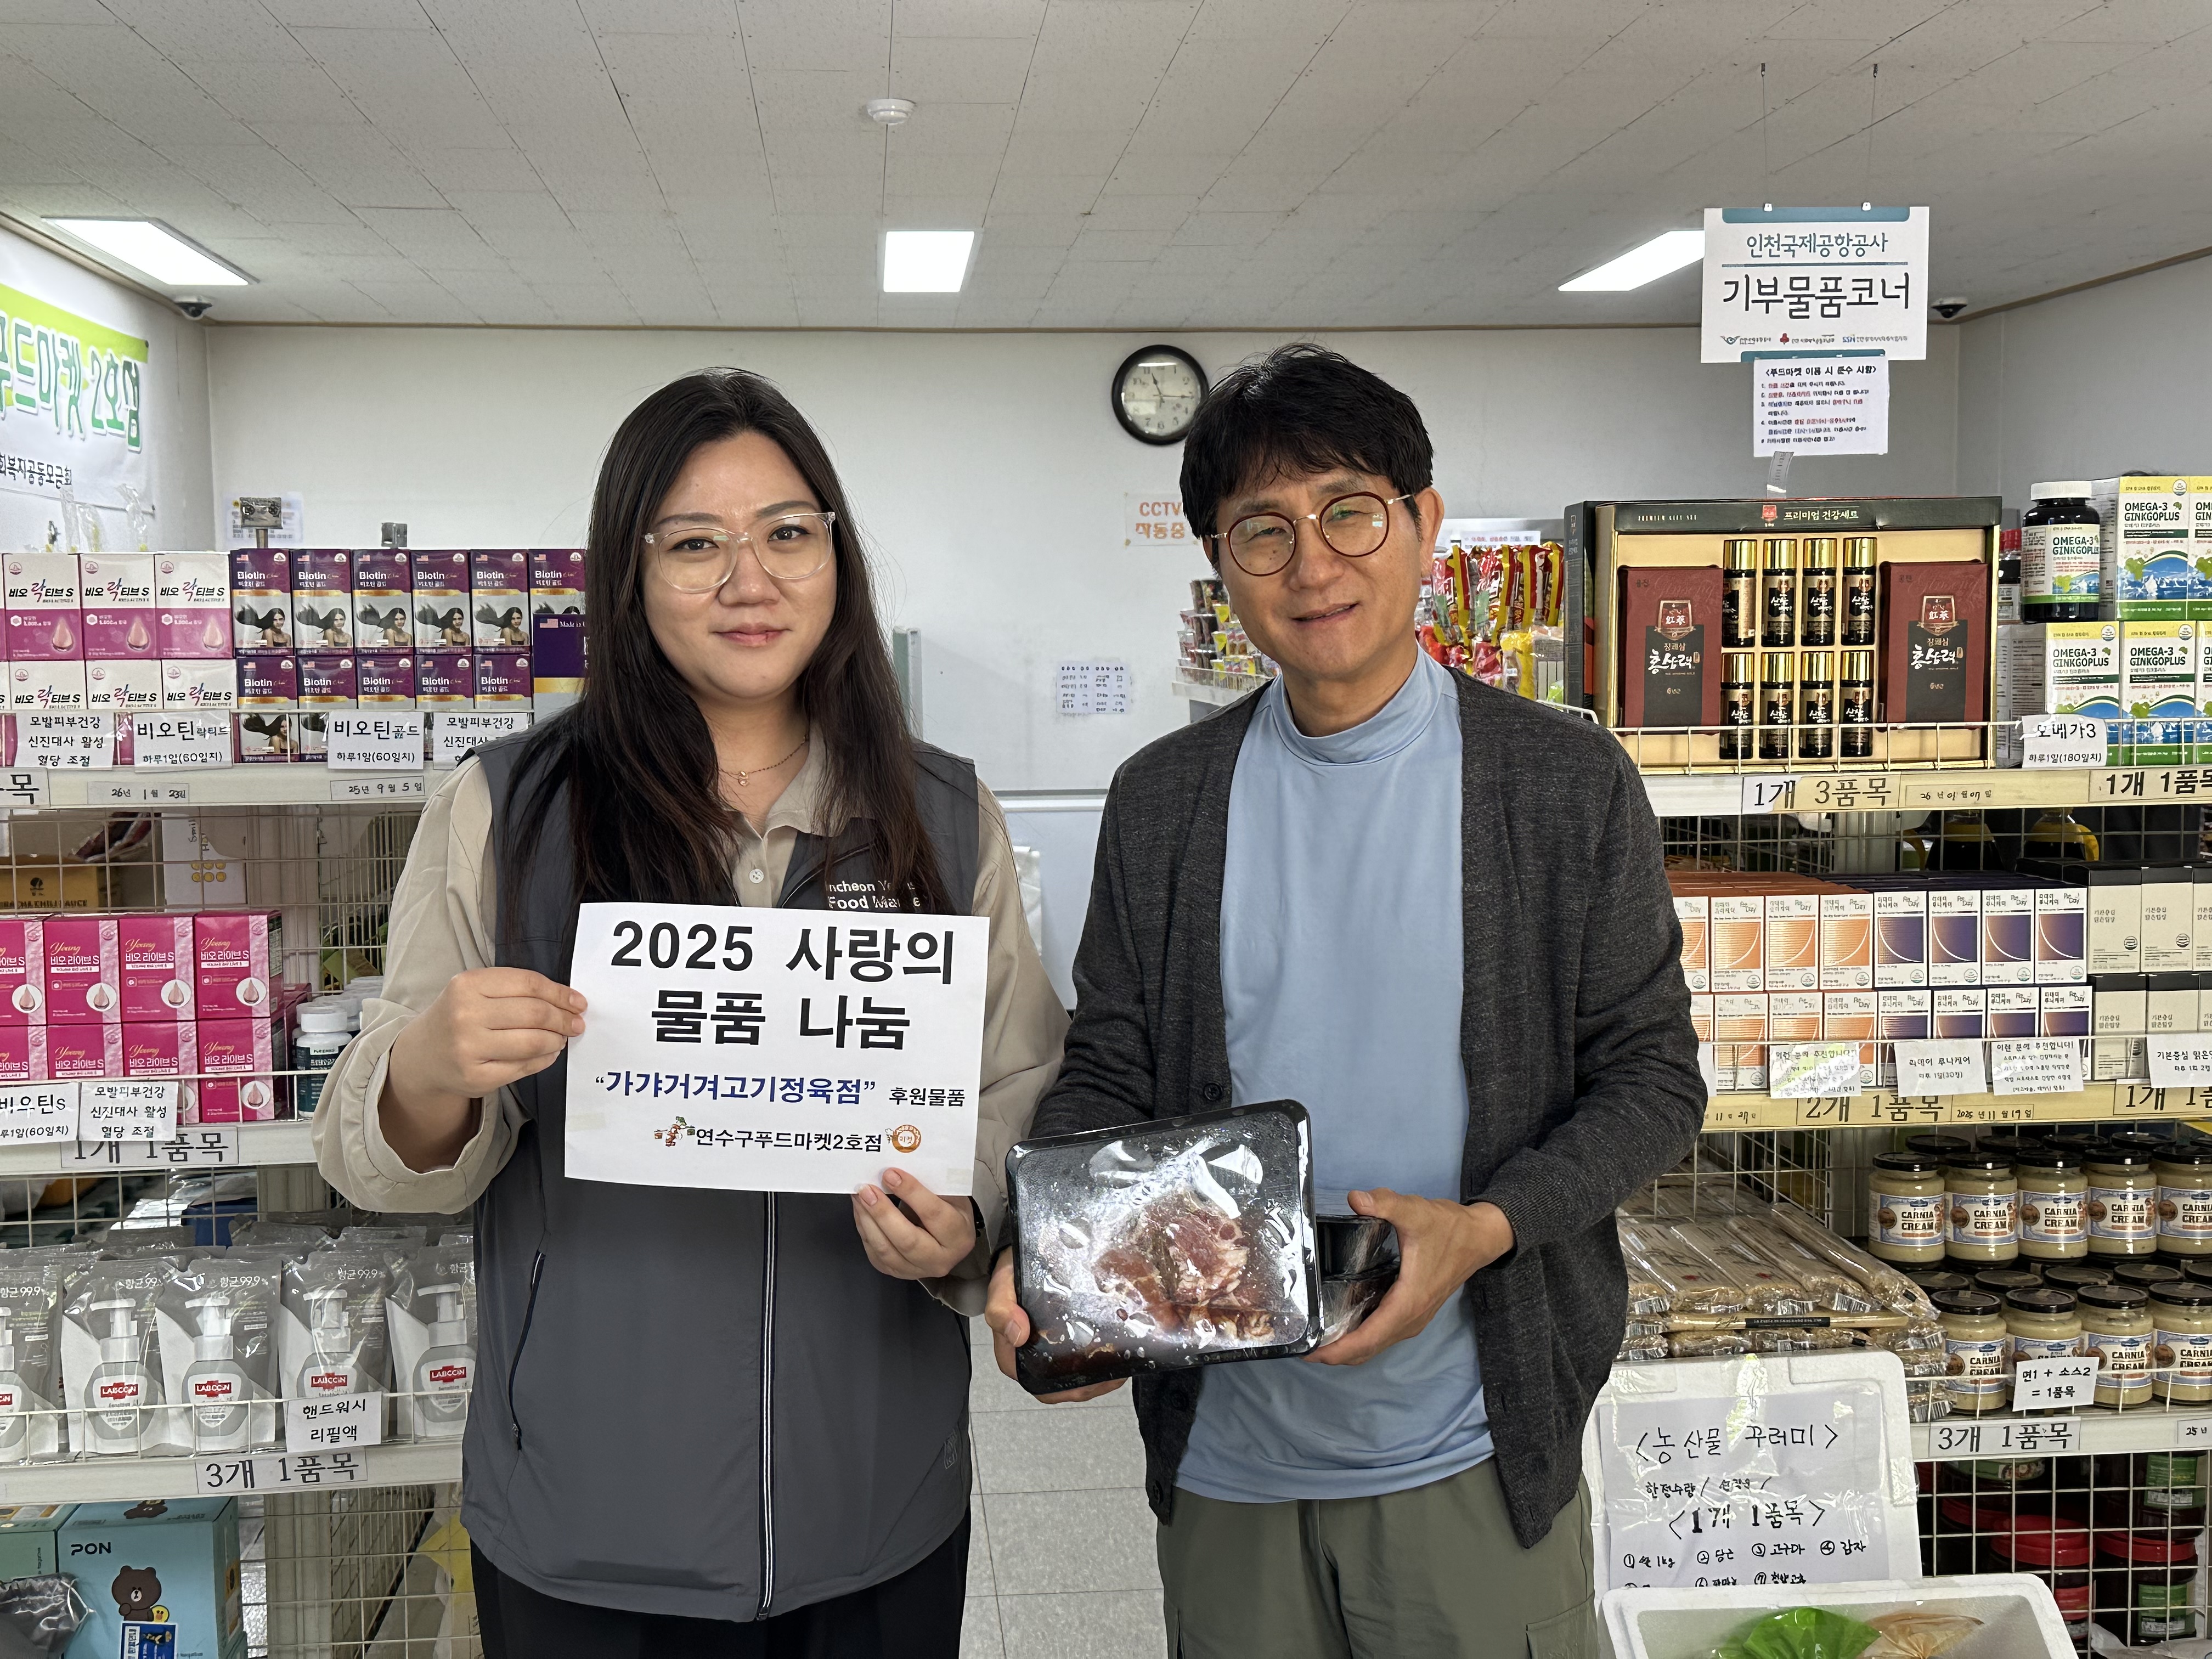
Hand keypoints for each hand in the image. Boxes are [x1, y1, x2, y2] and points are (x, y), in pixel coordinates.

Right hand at [382, 969, 584, 1170]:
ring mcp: (469, 1048)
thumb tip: (570, 1001)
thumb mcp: (476, 991)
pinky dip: (545, 1059)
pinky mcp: (477, 1077)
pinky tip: (549, 1053)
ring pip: (534, 1042)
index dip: (560, 993)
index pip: (529, 984)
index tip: (578, 1002)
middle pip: (535, 1013)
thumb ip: (516, 990)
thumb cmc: (459, 1017)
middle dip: (564, 1019)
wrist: (422, 1056)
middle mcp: (465, 1015)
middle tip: (576, 1023)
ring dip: (557, 1040)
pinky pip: (525, 1066)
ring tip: (561, 1038)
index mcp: (467, 984)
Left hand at [852, 1168, 976, 1279]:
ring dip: (868, 1220)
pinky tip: (860, 1209)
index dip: (911, 1192)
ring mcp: (916, 1270)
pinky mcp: (896, 1271)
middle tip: (867, 1190)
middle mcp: (940, 1260)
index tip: (891, 1174)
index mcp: (959, 1237)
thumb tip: (897, 1171)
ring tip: (859, 1196)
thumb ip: (929, 1185)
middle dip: (883, 1212)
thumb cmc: (949, 1211)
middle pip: (907, 1240)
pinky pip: (875, 1253)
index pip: (933, 1214)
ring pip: (886, 1250)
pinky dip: (864, 1229)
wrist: (946, 1238)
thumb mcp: (950, 1195)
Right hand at [984, 1250, 1125, 1403]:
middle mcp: (1034, 1357)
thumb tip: (1017, 1335)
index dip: (1067, 1388)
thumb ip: (1001, 1309)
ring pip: (1079, 1372)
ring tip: (1125, 1356)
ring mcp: (1052, 1347)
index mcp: (1015, 1355)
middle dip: (1093, 1383)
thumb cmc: (1010, 1274)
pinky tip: (1121, 1345)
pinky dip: (1105, 1355)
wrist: (1023, 1252)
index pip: (1040, 1385)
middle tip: (1118, 1366)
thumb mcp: (1001, 1287)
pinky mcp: (1067, 1335)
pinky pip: (1086, 1354)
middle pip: (1065, 1385)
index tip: (1094, 1378)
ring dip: (1103, 1370)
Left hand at [1306, 1191, 1513, 1366]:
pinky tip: (1339, 1323)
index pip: (1369, 1338)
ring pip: (1375, 1345)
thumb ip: (1386, 1204)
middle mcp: (1411, 1319)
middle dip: (1334, 1354)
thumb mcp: (1416, 1211)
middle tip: (1300, 1346)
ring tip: (1313, 1337)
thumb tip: (1355, 1198)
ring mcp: (1413, 1319)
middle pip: (1368, 1349)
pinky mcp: (1413, 1312)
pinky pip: (1382, 1334)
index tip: (1309, 1353)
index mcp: (1408, 1303)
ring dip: (1346, 1348)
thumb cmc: (1449, 1228)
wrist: (1479, 1237)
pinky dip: (1360, 1338)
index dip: (1338, 1350)